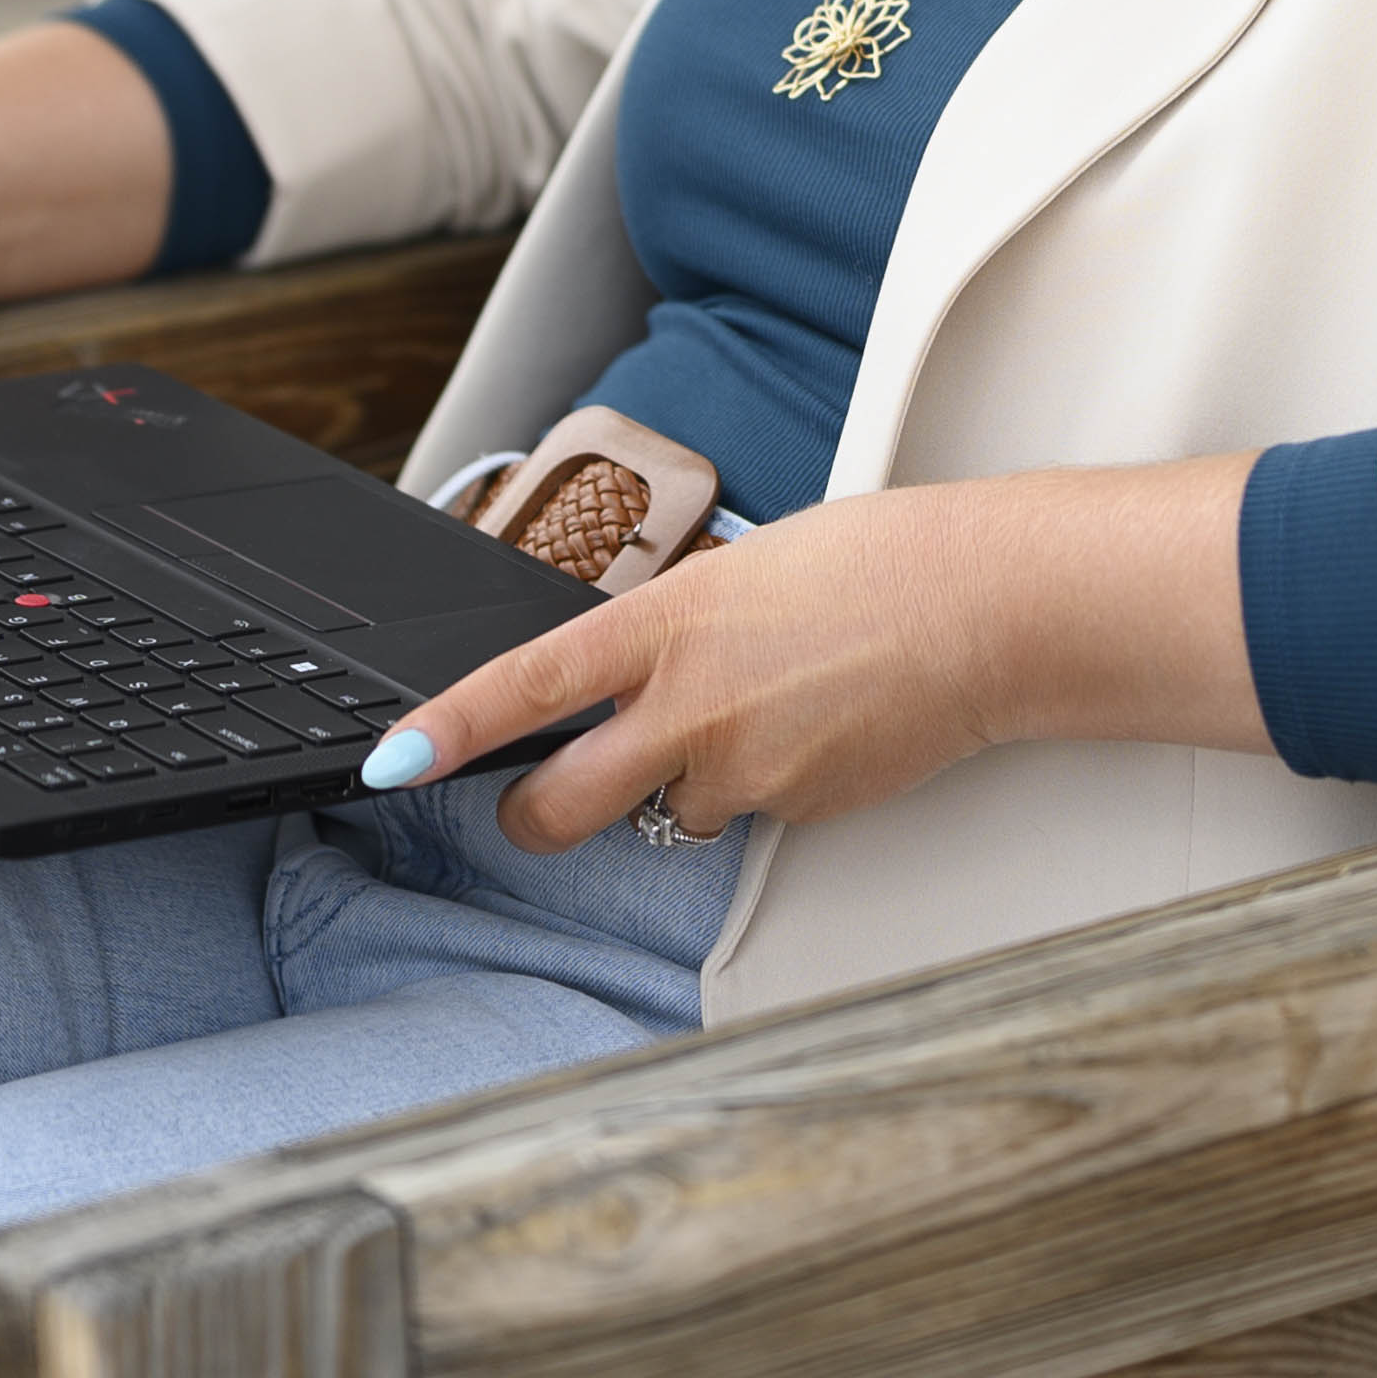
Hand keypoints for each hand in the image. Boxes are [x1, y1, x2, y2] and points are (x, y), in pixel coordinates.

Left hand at [373, 457, 1271, 853]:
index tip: (391, 762)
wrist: (985, 607)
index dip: (449, 732)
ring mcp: (748, 769)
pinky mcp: (800, 811)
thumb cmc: (878, 562)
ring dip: (683, 784)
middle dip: (538, 815)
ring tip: (759, 715)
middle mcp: (693, 707)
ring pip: (667, 811)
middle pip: (563, 807)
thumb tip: (629, 678)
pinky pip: (745, 814)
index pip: (528, 686)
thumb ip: (670, 633)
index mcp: (668, 625)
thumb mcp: (743, 574)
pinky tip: (812, 728)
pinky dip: (760, 785)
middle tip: (547, 797)